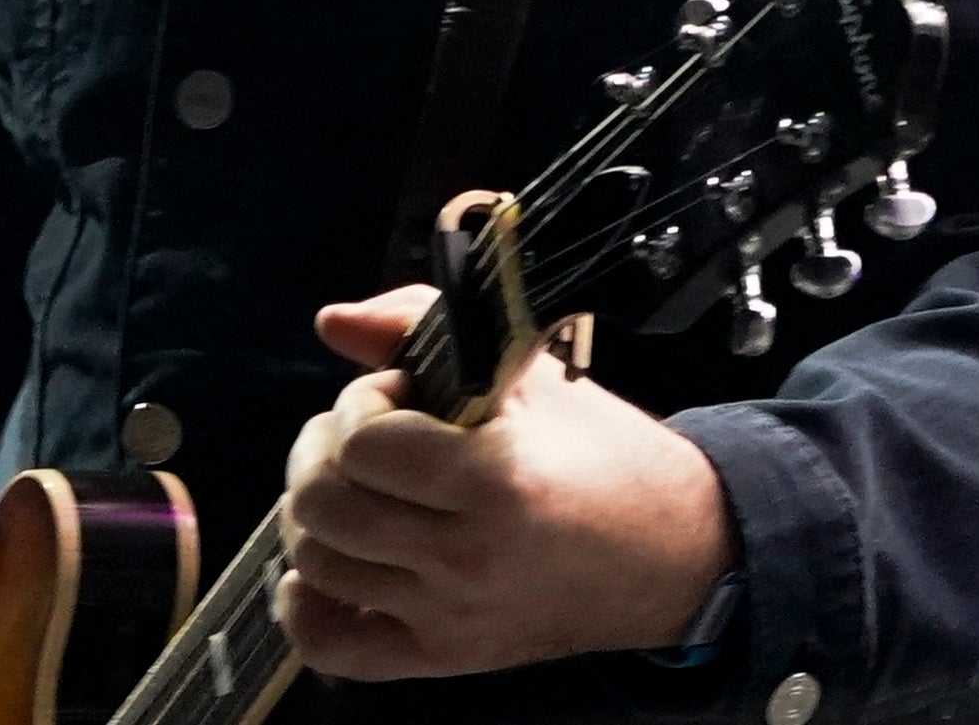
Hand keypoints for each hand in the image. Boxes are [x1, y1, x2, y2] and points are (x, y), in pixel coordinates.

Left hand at [273, 285, 737, 678]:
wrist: (671, 553)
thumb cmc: (604, 456)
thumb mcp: (528, 373)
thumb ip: (420, 325)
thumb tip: (330, 322)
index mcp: (494, 478)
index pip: (359, 442)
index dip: (363, 403)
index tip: (399, 395)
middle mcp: (467, 558)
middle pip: (321, 504)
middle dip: (323, 451)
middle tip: (361, 435)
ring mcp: (452, 616)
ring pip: (317, 565)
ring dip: (317, 514)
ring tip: (359, 488)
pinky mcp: (446, 656)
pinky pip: (334, 648)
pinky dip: (306, 607)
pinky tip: (330, 564)